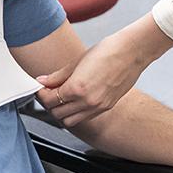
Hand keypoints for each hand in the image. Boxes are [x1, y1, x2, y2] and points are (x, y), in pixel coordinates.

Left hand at [35, 17, 172, 128]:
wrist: (132, 51)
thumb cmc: (107, 51)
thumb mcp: (77, 61)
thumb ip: (57, 75)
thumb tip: (42, 81)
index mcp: (77, 88)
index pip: (50, 100)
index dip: (41, 94)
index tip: (41, 88)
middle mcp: (87, 102)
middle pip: (57, 114)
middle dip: (50, 104)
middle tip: (49, 92)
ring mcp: (98, 107)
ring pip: (70, 121)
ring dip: (62, 112)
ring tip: (62, 97)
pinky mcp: (106, 107)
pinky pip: (84, 118)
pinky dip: (76, 113)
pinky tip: (76, 99)